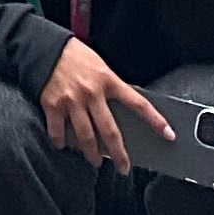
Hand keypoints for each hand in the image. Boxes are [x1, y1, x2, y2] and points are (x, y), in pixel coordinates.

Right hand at [39, 34, 168, 172]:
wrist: (44, 46)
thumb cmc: (75, 56)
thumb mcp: (101, 67)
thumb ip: (110, 87)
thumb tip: (121, 112)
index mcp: (109, 81)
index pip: (138, 104)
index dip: (156, 120)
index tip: (169, 135)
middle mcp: (92, 93)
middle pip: (110, 131)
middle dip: (119, 154)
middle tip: (124, 168)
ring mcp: (72, 100)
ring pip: (86, 136)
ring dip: (92, 154)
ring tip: (95, 161)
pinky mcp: (52, 104)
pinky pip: (58, 130)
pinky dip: (61, 141)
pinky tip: (64, 145)